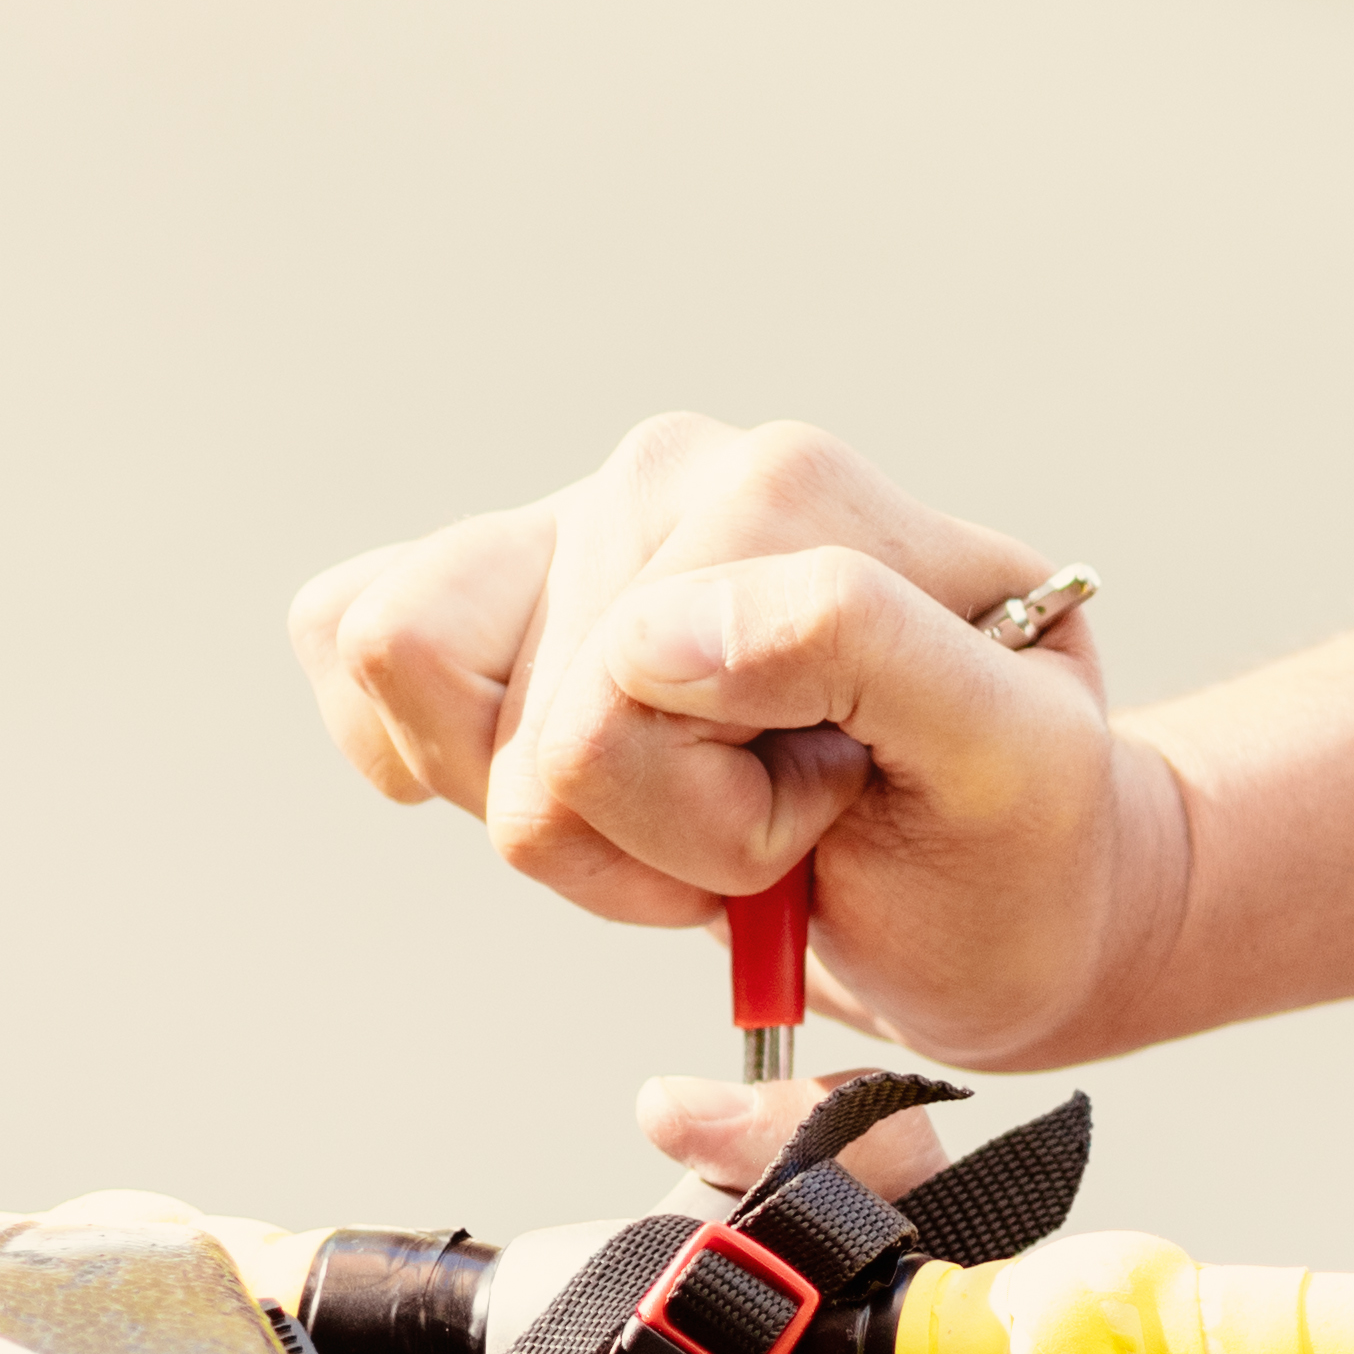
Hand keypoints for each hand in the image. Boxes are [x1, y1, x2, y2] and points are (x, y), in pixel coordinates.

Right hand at [290, 417, 1171, 1066]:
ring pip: (407, 674)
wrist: (1000, 880)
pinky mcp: (486, 589)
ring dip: (556, 821)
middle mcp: (666, 474)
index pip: (629, 692)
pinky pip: (345, 636)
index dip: (720, 819)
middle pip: (537, 729)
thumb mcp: (1008, 756)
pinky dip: (425, 759)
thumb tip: (649, 630)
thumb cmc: (1008, 831)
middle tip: (780, 831)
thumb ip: (858, 648)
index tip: (839, 811)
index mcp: (790, 486)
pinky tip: (570, 786)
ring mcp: (567, 524)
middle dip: (653, 839)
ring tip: (690, 810)